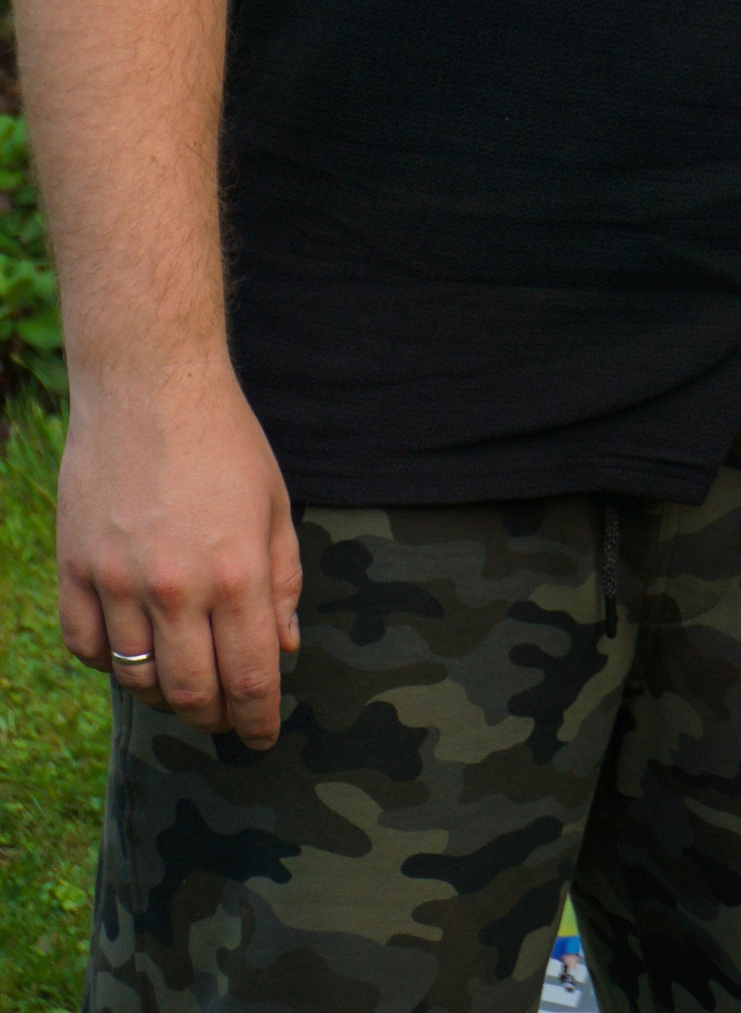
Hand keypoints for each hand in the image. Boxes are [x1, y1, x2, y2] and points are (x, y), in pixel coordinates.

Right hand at [57, 360, 301, 750]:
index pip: (250, 677)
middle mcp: (176, 587)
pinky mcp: (76, 568)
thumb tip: (284, 648)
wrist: (150, 384)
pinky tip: (131, 646)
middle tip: (225, 716)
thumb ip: (283, 581)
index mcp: (237, 572)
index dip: (259, 719)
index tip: (263, 736)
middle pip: (192, 693)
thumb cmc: (223, 440)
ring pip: (136, 678)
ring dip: (163, 693)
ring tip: (181, 680)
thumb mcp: (274, 504)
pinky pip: (87, 646)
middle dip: (214, 718)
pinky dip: (109, 660)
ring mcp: (119, 580)